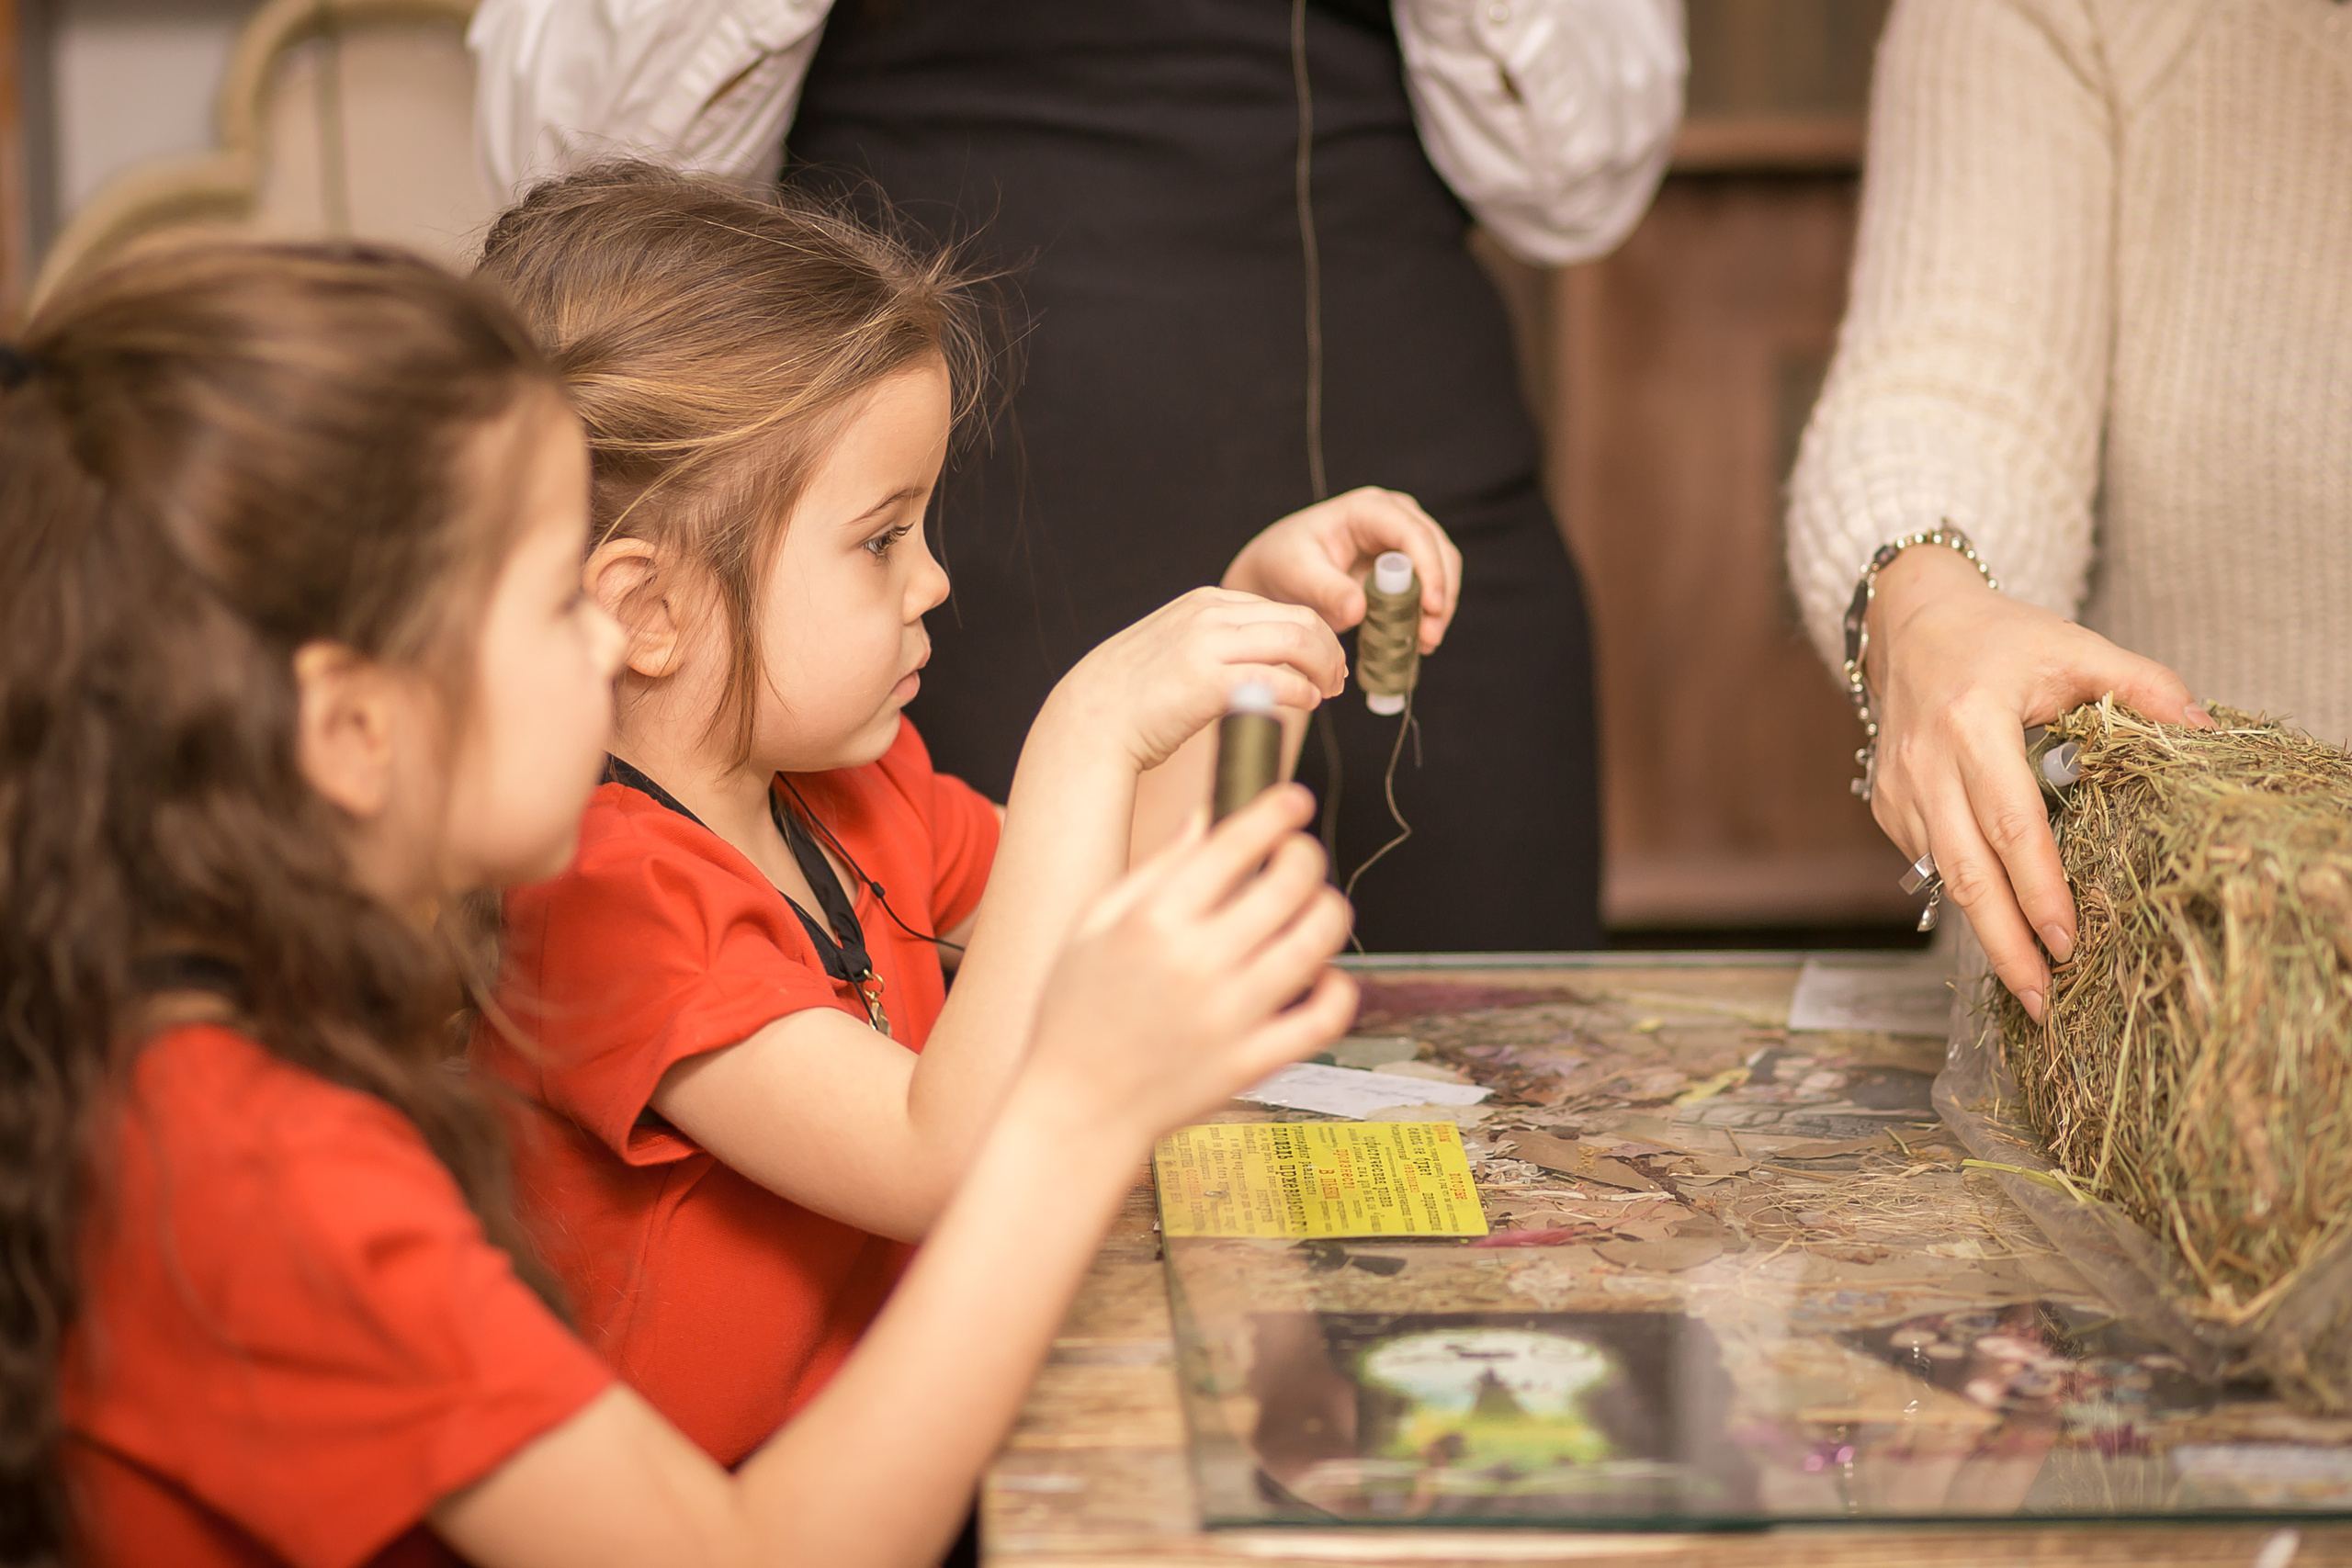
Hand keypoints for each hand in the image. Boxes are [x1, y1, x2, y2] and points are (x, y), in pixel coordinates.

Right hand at [1022, 785, 1356, 1142]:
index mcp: (1152, 923)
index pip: (1235, 844)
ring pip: (1317, 940)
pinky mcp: (1254, 1062)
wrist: (1078, 1108)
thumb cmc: (1078, 1012)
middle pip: (1288, 883)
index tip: (1292, 800)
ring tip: (1311, 908)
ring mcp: (1230, 1016)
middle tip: (1296, 856)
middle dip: (1304, 854)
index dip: (1276, 809)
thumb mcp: (1095, 925)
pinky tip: (1320, 974)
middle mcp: (1196, 964)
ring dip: (1327, 909)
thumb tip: (1208, 817)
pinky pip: (1326, 1015)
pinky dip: (1337, 987)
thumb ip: (1157, 868)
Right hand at [1047, 587, 1346, 771]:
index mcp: (1204, 602)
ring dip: (1324, 669)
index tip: (1326, 666)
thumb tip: (1260, 662)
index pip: (1281, 607)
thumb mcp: (1178, 650)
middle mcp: (1209, 614)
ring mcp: (1208, 644)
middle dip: (1329, 650)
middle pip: (1300, 619)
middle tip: (1337, 681)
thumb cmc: (1133, 697)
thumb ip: (1217, 645)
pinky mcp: (1207, 681)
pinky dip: (1302, 691)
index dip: (1315, 636)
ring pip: (1296, 642)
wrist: (1090, 719)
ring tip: (1327, 693)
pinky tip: (1306, 704)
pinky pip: (1277, 679)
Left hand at [1222, 486, 1461, 654]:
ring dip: (1438, 608)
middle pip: (1438, 550)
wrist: (1278, 571)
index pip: (1412, 533)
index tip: (1430, 607)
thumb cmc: (1285, 562)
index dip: (1429, 568)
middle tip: (1429, 636)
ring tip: (1424, 643)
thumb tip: (1359, 610)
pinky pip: (1430, 587)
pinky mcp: (1406, 564)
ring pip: (1443, 569)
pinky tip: (1418, 641)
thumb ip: (1327, 590)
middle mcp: (1394, 516)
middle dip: (1440, 594)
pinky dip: (1428, 614)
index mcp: (1367, 509)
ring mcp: (1404, 538)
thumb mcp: (1298, 574)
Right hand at [1864, 545, 2211, 1019]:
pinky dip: (1963, 895)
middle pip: (1965, 872)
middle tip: (2041, 999)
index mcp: (1972, 721)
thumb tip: (2207, 735)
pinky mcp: (1886, 803)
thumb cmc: (1999, 638)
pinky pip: (1927, 861)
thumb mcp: (2075, 647)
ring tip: (2028, 980)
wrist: (1911, 623)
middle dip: (2004, 942)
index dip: (2040, 887)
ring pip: (1940, 877)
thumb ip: (2143, 686)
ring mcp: (1897, 787)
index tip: (2069, 940)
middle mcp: (1925, 761)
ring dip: (1984, 930)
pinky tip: (1996, 921)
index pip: (2011, 821)